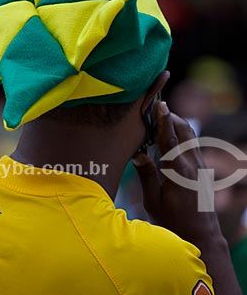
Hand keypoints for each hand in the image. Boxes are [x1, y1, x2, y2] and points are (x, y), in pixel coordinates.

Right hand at [132, 101, 241, 294]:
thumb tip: (137, 154)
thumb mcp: (153, 202)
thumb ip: (146, 176)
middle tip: (156, 109)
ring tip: (162, 119)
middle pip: (185, 130)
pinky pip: (192, 145)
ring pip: (190, 136)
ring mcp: (200, 166)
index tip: (160, 104)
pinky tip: (170, 139)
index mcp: (178, 171)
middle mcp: (192, 164)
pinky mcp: (202, 170)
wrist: (201, 235)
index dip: (164, 120)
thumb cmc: (173, 222)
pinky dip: (181, 135)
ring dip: (177, 124)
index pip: (170, 138)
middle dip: (171, 116)